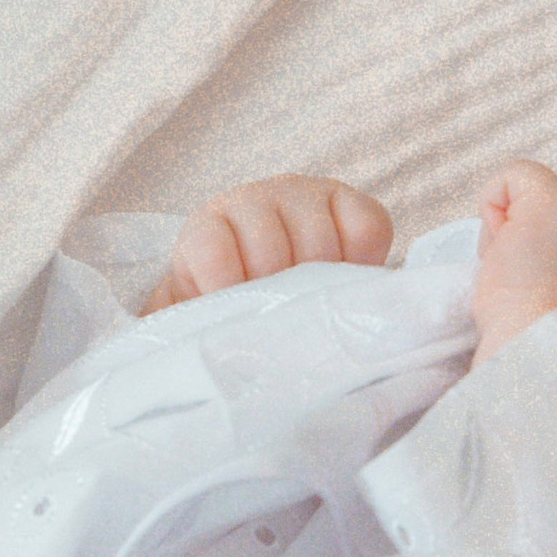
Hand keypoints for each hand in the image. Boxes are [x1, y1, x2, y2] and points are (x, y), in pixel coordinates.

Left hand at [142, 173, 393, 310]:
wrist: (268, 277)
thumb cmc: (228, 305)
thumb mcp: (196, 315)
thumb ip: (188, 327)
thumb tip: (187, 362)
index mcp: (207, 227)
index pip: (214, 253)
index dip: (229, 294)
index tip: (240, 324)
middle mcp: (254, 199)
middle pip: (273, 254)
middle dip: (280, 300)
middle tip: (281, 326)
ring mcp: (304, 195)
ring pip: (322, 246)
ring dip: (322, 289)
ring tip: (314, 311)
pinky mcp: (351, 202)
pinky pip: (369, 228)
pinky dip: (365, 263)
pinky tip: (347, 286)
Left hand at [471, 158, 556, 362]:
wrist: (546, 363)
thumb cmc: (547, 352)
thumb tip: (530, 257)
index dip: (544, 270)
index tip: (544, 307)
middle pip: (552, 218)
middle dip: (527, 249)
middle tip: (526, 296)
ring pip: (531, 200)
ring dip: (510, 238)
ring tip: (517, 281)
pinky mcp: (554, 199)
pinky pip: (512, 176)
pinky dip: (491, 206)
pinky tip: (499, 252)